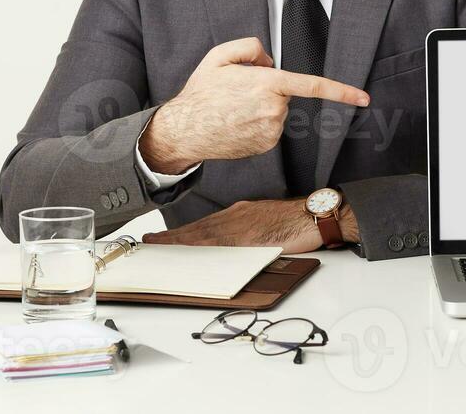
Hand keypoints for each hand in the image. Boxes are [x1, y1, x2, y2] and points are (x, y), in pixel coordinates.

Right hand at [139, 38, 369, 174]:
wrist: (185, 131)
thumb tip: (269, 60)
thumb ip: (250, 46)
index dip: (342, 91)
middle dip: (268, 89)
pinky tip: (236, 123)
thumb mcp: (219, 55)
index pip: (312, 85)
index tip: (363, 98)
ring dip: (262, 108)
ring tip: (232, 109)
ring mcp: (271, 131)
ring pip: (277, 112)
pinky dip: (257, 124)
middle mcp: (274, 109)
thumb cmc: (201, 93)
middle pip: (284, 94)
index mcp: (267, 84)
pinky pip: (270, 128)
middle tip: (237, 92)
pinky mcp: (266, 145)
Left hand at [143, 199, 324, 253]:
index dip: (181, 232)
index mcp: (239, 214)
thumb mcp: (264, 222)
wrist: (315, 215)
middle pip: (198, 229)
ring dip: (181, 241)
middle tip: (150, 242)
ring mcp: (243, 225)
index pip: (204, 225)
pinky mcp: (252, 236)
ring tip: (160, 247)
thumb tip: (231, 247)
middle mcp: (236, 216)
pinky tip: (191, 253)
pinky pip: (223, 243)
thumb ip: (245, 232)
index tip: (163, 237)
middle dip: (173, 236)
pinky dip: (204, 248)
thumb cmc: (294, 219)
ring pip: (205, 234)